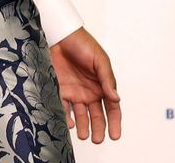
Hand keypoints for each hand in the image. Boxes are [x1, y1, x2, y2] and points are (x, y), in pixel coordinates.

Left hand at [50, 27, 121, 143]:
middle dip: (98, 129)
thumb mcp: (99, 60)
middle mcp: (89, 92)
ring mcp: (74, 92)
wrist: (59, 35)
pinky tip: (68, 123)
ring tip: (82, 136)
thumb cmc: (82, 44)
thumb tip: (116, 98)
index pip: (111, 108)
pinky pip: (63, 107)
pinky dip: (66, 116)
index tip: (115, 135)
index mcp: (102, 86)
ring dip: (82, 126)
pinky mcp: (59, 89)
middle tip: (97, 140)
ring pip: (80, 115)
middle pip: (96, 116)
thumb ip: (107, 80)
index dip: (114, 122)